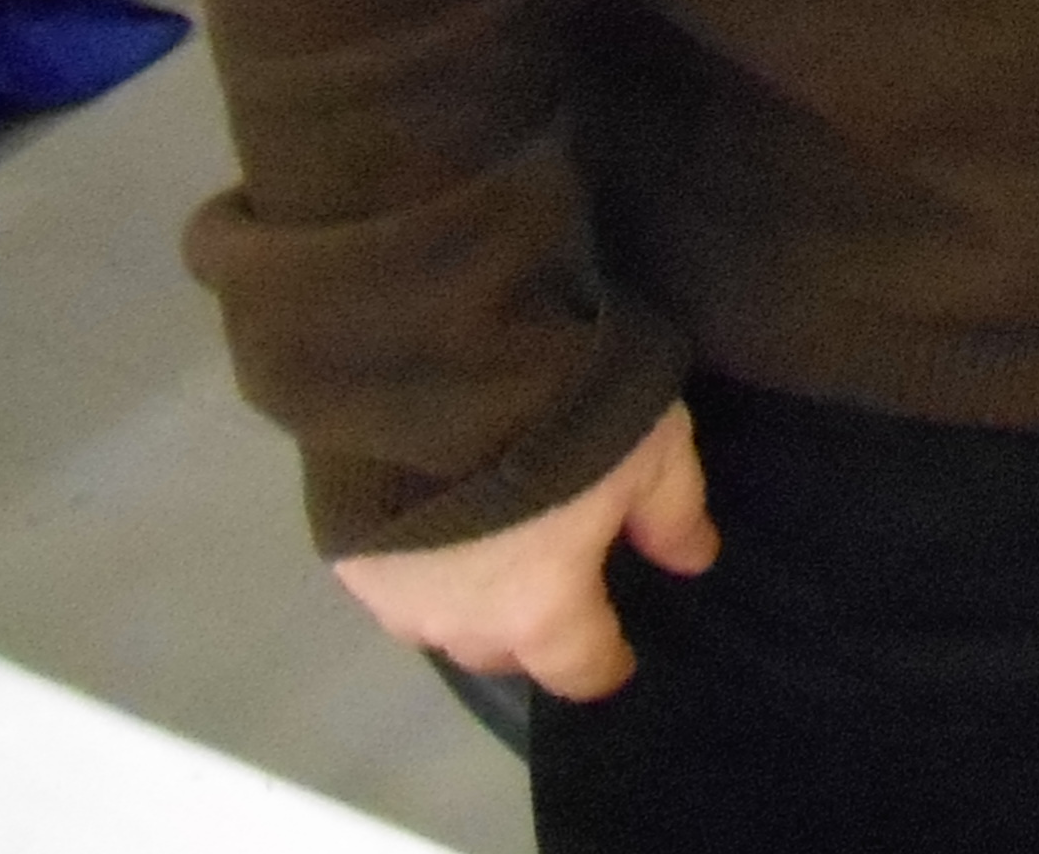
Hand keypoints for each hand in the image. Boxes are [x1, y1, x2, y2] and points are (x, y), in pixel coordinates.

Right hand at [333, 400, 716, 699]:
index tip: (617, 655)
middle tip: (553, 577)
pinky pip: (395, 579)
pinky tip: (436, 519)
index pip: (580, 670)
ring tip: (491, 547)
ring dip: (469, 596)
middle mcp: (460, 626)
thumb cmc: (560, 419)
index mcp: (539, 614)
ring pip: (442, 620)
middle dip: (531, 629)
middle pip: (503, 651)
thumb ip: (673, 515)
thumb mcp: (653, 452)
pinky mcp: (345, 556)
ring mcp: (393, 596)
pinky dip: (421, 560)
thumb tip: (693, 561)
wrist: (430, 369)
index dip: (604, 662)